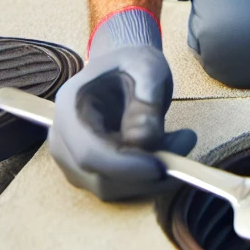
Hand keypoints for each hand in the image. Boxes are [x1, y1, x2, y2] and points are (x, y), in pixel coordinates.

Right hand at [48, 8, 196, 200]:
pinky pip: (117, 186)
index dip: (122, 166)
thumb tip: (143, 142)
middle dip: (144, 173)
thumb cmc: (133, 62)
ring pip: (110, 187)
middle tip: (186, 143)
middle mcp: (63, 137)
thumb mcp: (148, 67)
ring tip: (183, 140)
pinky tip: (168, 150)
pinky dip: (145, 177)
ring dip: (149, 176)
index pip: (88, 151)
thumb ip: (147, 101)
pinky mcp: (89, 171)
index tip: (159, 168)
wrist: (124, 67)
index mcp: (70, 106)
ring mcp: (72, 158)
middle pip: (98, 175)